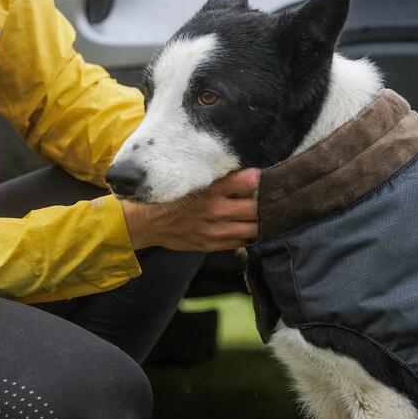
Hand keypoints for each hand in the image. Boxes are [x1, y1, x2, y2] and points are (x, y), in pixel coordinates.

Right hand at [120, 169, 259, 251]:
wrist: (147, 223)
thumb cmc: (170, 198)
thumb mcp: (192, 179)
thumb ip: (218, 178)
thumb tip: (246, 173)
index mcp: (211, 189)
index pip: (249, 181)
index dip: (262, 179)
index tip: (267, 177)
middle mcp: (215, 210)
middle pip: (256, 208)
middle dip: (265, 202)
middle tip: (270, 198)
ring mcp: (215, 230)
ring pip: (254, 228)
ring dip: (261, 221)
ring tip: (264, 215)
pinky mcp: (211, 245)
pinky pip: (241, 242)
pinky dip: (248, 235)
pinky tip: (248, 228)